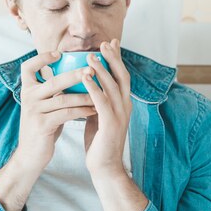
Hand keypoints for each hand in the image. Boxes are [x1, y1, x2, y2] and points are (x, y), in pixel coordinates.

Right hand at [14, 51, 96, 174]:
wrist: (31, 154)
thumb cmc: (44, 125)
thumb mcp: (46, 104)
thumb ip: (54, 89)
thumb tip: (77, 70)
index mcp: (28, 89)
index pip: (28, 67)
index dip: (42, 58)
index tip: (59, 53)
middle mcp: (28, 97)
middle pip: (54, 80)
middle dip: (75, 74)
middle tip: (92, 69)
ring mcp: (34, 111)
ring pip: (63, 98)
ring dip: (85, 95)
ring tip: (101, 92)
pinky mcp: (42, 125)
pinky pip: (66, 113)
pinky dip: (83, 110)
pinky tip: (94, 109)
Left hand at [82, 39, 131, 177]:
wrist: (105, 167)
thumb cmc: (100, 141)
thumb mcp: (98, 115)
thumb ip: (97, 100)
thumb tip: (87, 84)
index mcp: (123, 103)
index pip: (122, 76)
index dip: (117, 59)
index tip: (110, 43)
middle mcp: (125, 106)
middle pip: (122, 76)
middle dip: (113, 58)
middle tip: (103, 44)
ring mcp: (120, 115)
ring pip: (112, 86)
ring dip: (101, 70)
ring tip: (90, 57)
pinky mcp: (111, 124)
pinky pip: (102, 101)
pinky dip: (94, 87)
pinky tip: (85, 77)